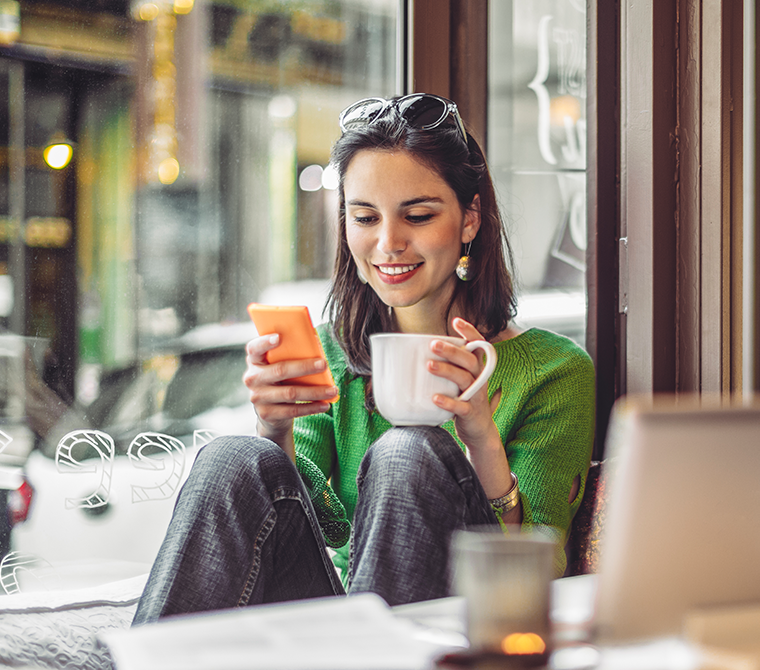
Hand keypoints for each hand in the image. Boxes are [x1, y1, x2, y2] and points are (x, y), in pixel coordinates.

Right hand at [243, 334, 337, 444]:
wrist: (270, 412)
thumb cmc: (281, 380)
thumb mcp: (279, 365)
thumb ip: (290, 354)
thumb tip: (315, 344)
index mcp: (255, 361)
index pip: (254, 348)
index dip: (265, 342)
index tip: (279, 337)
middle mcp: (253, 378)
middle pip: (280, 370)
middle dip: (304, 367)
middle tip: (324, 364)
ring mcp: (258, 397)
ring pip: (290, 393)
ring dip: (315, 391)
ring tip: (333, 390)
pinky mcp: (267, 413)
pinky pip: (293, 410)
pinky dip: (311, 407)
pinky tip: (325, 404)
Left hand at [428, 318, 514, 505]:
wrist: (479, 431)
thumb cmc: (465, 399)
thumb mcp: (461, 381)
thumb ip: (449, 366)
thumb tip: (419, 352)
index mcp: (477, 369)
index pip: (478, 345)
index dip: (470, 332)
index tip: (456, 321)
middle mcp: (479, 379)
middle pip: (470, 360)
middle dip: (452, 350)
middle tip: (433, 344)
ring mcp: (476, 396)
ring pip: (465, 379)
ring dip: (447, 371)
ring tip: (429, 365)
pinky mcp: (471, 413)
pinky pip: (461, 406)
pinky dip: (448, 401)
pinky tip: (434, 397)